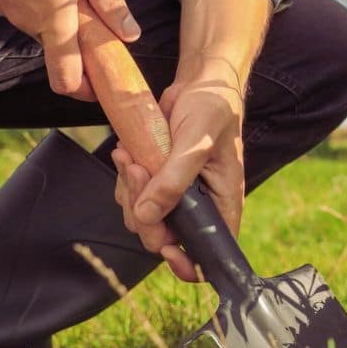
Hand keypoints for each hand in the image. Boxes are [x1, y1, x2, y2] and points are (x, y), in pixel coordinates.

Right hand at [0, 0, 139, 99]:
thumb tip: (130, 34)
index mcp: (53, 16)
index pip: (67, 79)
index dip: (90, 90)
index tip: (112, 84)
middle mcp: (28, 21)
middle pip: (62, 57)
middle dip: (88, 52)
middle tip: (114, 31)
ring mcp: (12, 9)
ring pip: (49, 33)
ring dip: (72, 25)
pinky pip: (35, 14)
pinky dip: (54, 9)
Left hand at [111, 56, 245, 280]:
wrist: (199, 85)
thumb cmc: (212, 109)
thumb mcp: (196, 142)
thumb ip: (174, 180)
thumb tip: (148, 216)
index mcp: (222, 203)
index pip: (210, 252)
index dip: (187, 262)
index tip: (166, 249)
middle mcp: (200, 205)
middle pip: (165, 237)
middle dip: (144, 211)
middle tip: (138, 173)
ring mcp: (176, 194)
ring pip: (142, 217)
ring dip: (130, 189)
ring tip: (132, 157)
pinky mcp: (156, 180)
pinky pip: (131, 196)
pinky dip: (124, 177)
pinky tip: (128, 153)